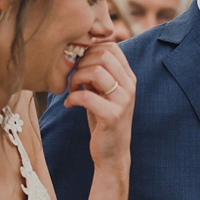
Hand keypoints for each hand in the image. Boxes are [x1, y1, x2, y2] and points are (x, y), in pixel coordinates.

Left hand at [64, 42, 135, 170]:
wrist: (112, 153)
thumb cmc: (103, 119)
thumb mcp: (102, 92)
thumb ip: (96, 73)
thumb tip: (80, 51)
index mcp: (128, 77)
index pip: (111, 47)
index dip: (90, 49)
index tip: (78, 64)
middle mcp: (129, 86)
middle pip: (103, 54)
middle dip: (81, 63)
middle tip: (72, 78)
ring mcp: (123, 100)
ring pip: (95, 71)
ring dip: (75, 78)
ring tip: (71, 90)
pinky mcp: (112, 116)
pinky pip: (86, 96)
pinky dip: (72, 98)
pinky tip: (69, 105)